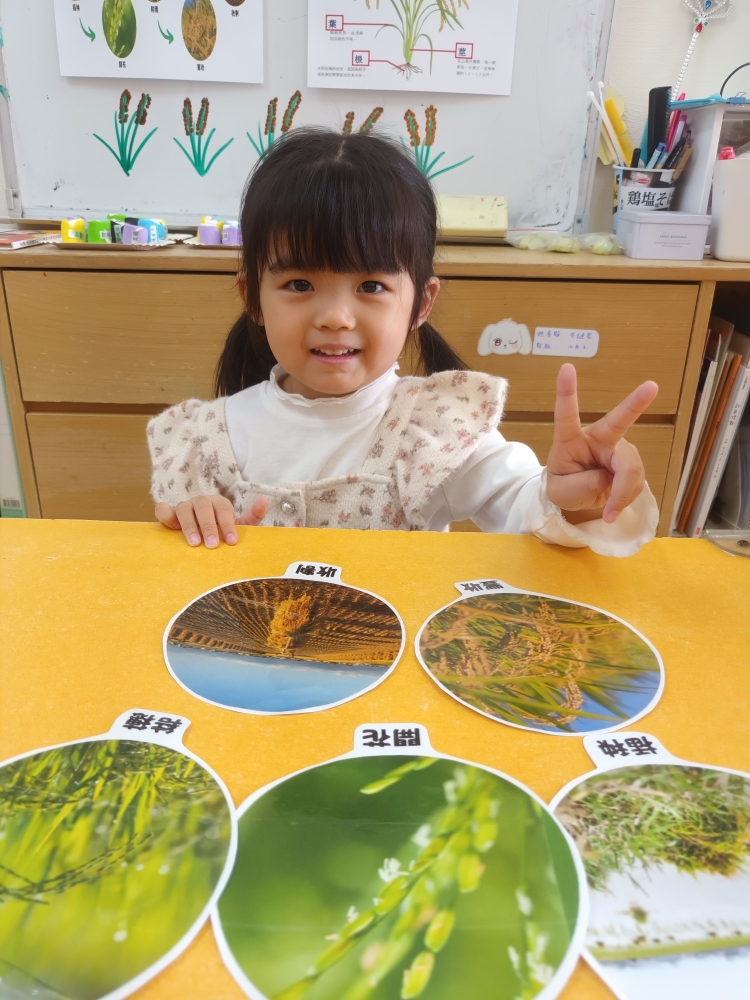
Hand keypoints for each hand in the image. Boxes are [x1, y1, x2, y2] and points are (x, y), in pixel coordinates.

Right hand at [155, 495, 268, 546]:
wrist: (203, 534)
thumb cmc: (223, 529)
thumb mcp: (239, 525)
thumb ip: (252, 516)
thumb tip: (265, 500)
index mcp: (219, 503)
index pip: (223, 510)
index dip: (227, 525)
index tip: (231, 541)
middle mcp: (202, 502)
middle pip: (204, 508)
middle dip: (208, 526)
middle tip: (212, 545)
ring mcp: (185, 507)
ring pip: (184, 509)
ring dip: (189, 525)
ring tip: (194, 543)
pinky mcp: (170, 515)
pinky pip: (163, 510)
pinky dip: (163, 513)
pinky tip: (167, 523)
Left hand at [546, 363, 658, 523]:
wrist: (577, 497)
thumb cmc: (564, 485)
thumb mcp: (562, 492)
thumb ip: (584, 485)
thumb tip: (612, 478)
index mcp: (570, 439)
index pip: (567, 414)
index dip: (566, 393)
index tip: (566, 368)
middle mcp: (597, 438)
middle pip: (619, 426)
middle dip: (635, 404)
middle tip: (651, 386)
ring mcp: (617, 448)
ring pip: (630, 467)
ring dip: (623, 493)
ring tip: (610, 510)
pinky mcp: (629, 461)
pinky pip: (637, 481)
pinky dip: (627, 497)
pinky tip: (616, 502)